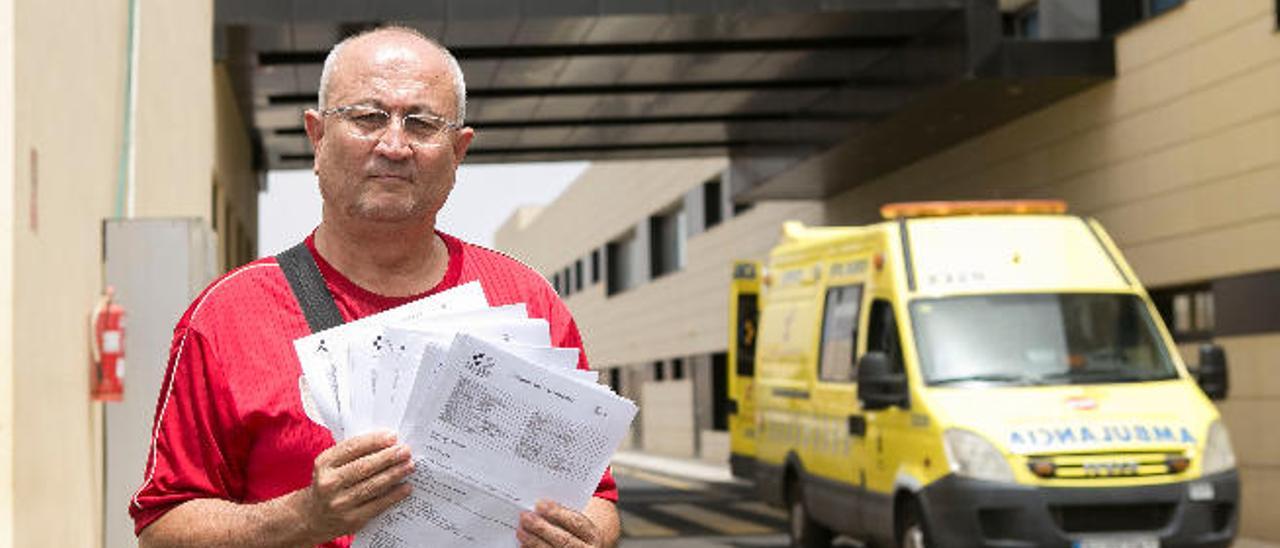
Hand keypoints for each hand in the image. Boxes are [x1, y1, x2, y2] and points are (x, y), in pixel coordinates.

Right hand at [295, 431, 414, 542]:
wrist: (313, 517)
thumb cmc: (330, 483)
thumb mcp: (331, 464)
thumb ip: (352, 453)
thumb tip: (386, 443)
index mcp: (324, 464)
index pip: (352, 447)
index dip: (374, 441)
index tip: (392, 436)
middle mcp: (329, 483)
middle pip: (364, 467)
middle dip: (388, 457)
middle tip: (405, 450)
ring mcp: (340, 503)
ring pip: (373, 486)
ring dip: (395, 474)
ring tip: (409, 466)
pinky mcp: (352, 520)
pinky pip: (378, 505)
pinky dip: (394, 495)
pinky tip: (406, 487)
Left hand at [516, 499, 606, 547]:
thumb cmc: (574, 531)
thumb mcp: (575, 521)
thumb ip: (563, 514)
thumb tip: (539, 507)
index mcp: (592, 535)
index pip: (576, 523)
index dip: (557, 513)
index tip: (540, 504)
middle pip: (564, 540)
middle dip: (542, 528)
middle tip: (525, 517)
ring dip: (534, 541)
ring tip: (520, 530)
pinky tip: (524, 544)